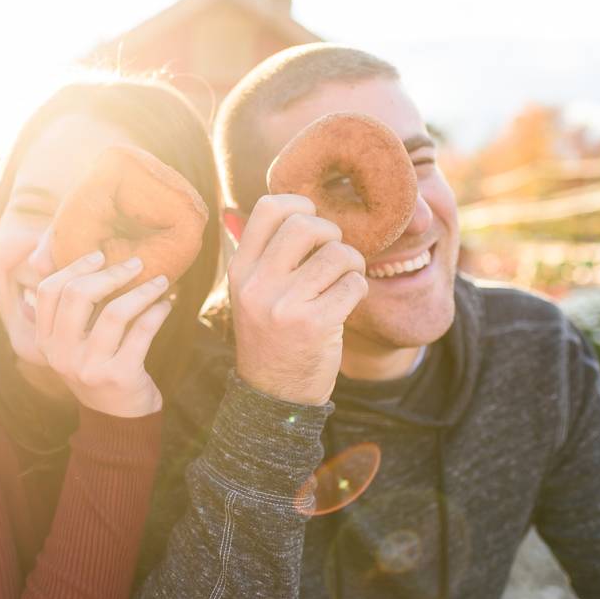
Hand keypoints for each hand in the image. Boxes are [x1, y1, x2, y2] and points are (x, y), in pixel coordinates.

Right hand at [34, 252, 171, 417]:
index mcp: (45, 342)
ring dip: (142, 290)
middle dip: (111, 273)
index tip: (99, 255)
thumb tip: (82, 259)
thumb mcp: (73, 345)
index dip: (73, 267)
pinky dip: (157, 312)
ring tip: (160, 281)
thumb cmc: (98, 368)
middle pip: (78, 295)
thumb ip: (71, 311)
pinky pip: (142, 332)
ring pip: (115, 312)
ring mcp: (89, 368)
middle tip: (136, 263)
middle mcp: (62, 355)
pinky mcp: (120, 377)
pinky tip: (166, 305)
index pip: (48, 292)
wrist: (117, 419)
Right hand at [228, 194, 367, 405]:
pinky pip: (354, 285)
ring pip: (337, 254)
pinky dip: (358, 289)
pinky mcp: (315, 325)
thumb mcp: (252, 293)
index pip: (268, 208)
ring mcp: (284, 305)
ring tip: (344, 280)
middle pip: (306, 224)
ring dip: (352, 264)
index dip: (299, 203)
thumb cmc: (272, 335)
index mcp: (241, 270)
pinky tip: (347, 302)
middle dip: (331, 233)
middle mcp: (258, 284)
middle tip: (333, 253)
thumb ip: (267, 254)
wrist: (274, 395)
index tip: (311, 219)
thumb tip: (297, 207)